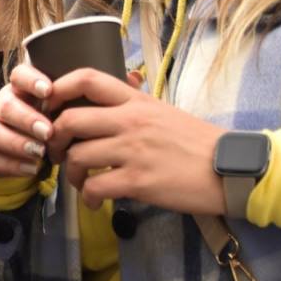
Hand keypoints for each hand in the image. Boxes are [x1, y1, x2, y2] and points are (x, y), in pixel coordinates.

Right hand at [0, 62, 54, 177]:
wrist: (18, 152)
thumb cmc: (44, 126)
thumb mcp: (54, 110)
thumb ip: (65, 103)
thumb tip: (87, 97)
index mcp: (19, 91)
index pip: (19, 76)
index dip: (31, 81)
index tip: (48, 91)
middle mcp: (0, 107)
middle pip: (5, 106)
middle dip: (27, 119)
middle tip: (47, 132)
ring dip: (18, 143)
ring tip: (39, 153)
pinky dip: (13, 165)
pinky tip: (32, 168)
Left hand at [46, 68, 224, 212]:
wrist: (232, 169)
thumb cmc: (196, 142)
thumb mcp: (162, 112)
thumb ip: (131, 105)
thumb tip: (104, 99)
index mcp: (136, 101)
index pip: (87, 78)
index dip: (57, 89)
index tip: (49, 107)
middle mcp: (131, 121)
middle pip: (69, 120)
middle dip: (54, 139)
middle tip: (59, 153)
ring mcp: (134, 151)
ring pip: (77, 157)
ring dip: (71, 173)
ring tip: (81, 181)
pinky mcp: (139, 181)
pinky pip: (94, 187)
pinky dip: (87, 197)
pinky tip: (95, 201)